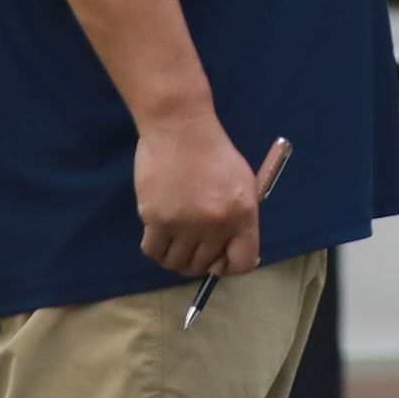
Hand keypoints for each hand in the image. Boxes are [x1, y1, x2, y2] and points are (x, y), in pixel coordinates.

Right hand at [135, 116, 263, 280]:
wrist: (180, 131)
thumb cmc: (214, 154)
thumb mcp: (242, 185)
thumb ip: (240, 219)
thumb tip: (230, 252)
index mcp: (244, 215)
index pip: (243, 262)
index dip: (230, 266)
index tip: (221, 261)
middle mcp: (217, 224)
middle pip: (206, 265)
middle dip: (200, 262)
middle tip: (193, 249)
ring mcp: (185, 223)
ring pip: (177, 263)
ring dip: (176, 259)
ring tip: (176, 243)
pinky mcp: (156, 219)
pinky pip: (154, 251)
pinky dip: (157, 250)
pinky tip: (160, 236)